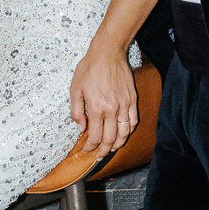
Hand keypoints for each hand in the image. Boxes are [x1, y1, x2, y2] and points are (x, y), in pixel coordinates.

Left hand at [69, 42, 138, 159]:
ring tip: (112, 149)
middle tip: (99, 156)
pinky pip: (133, 121)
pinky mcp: (132, 99)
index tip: (87, 150)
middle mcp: (112, 109)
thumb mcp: (75, 89)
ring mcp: (124, 105)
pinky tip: (124, 133)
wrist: (108, 53)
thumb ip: (76, 111)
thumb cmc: (89, 69)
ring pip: (124, 133)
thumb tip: (81, 128)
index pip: (95, 136)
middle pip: (110, 139)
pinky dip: (129, 131)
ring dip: (118, 145)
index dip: (90, 147)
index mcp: (96, 108)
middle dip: (103, 151)